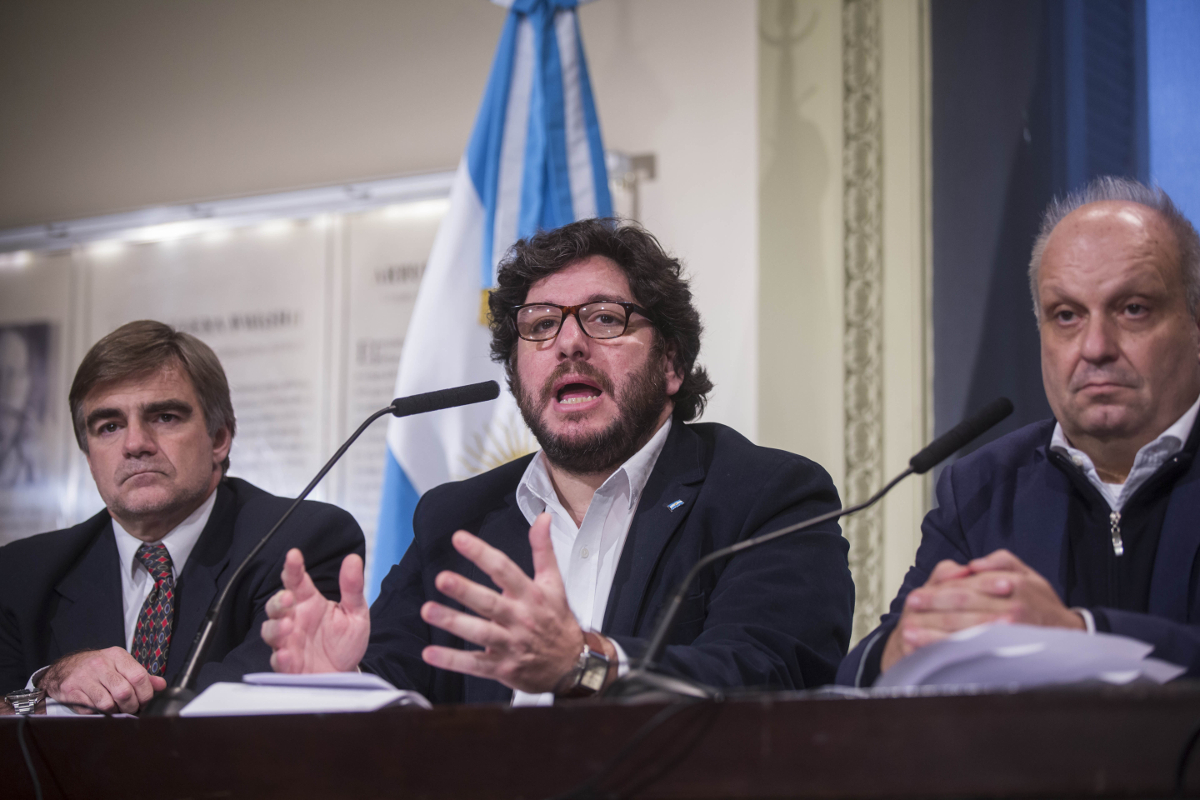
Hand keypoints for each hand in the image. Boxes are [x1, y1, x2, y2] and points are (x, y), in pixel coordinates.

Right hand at [38, 647, 165, 713]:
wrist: (64, 669)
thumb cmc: (97, 668)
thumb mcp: (120, 665)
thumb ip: (141, 675)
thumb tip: (161, 685)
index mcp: (117, 656)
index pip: (139, 676)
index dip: (146, 694)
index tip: (145, 702)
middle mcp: (101, 664)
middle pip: (125, 692)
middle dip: (132, 706)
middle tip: (131, 709)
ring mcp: (85, 677)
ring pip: (108, 703)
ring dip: (116, 711)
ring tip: (117, 709)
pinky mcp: (71, 690)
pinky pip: (92, 708)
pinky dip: (99, 713)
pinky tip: (100, 708)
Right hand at [262, 549, 369, 672]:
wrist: (346, 673)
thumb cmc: (346, 641)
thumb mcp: (356, 613)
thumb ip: (352, 588)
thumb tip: (353, 559)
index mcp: (310, 603)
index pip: (297, 581)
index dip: (293, 568)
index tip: (293, 555)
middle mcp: (295, 620)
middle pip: (276, 605)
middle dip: (278, 600)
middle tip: (289, 597)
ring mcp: (289, 642)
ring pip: (270, 631)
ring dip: (276, 628)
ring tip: (288, 625)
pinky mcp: (289, 666)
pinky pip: (278, 661)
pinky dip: (280, 658)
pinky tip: (286, 654)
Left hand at [420, 513, 591, 692]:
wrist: (572, 664)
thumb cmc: (558, 620)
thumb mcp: (554, 583)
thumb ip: (543, 549)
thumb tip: (542, 518)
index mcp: (530, 595)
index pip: (504, 570)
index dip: (482, 553)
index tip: (459, 539)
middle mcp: (520, 619)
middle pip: (490, 603)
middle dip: (466, 590)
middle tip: (442, 578)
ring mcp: (511, 645)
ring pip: (480, 633)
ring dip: (453, 622)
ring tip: (428, 610)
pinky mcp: (502, 668)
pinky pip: (475, 664)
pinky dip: (452, 661)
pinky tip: (430, 653)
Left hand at [880, 549, 1083, 672]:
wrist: (1071, 636)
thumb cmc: (1042, 603)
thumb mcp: (1029, 573)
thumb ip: (1002, 561)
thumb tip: (973, 564)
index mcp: (1013, 585)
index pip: (967, 588)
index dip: (938, 593)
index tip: (916, 597)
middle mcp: (1012, 609)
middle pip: (963, 608)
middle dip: (931, 611)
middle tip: (907, 614)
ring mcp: (1011, 633)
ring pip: (965, 632)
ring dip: (934, 634)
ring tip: (909, 635)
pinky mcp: (1010, 652)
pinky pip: (976, 651)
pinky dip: (952, 651)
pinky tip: (933, 653)